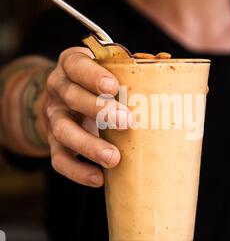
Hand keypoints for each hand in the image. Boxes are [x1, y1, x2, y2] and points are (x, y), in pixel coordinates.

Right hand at [45, 47, 130, 186]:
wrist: (65, 101)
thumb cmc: (97, 82)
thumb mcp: (107, 68)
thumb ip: (131, 66)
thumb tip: (164, 61)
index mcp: (71, 65)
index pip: (76, 65)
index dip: (92, 75)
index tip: (113, 86)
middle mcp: (58, 89)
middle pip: (72, 97)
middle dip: (99, 110)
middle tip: (127, 121)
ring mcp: (54, 117)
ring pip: (63, 131)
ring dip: (89, 145)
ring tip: (114, 158)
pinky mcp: (53, 143)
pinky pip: (59, 159)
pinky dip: (77, 171)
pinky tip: (99, 179)